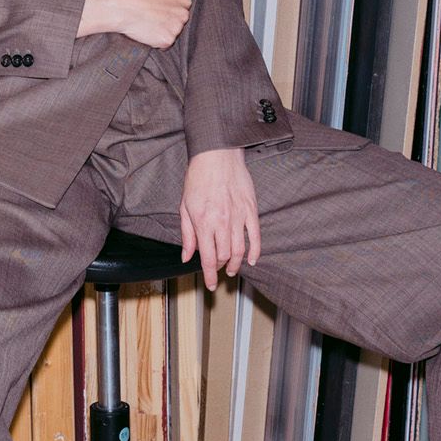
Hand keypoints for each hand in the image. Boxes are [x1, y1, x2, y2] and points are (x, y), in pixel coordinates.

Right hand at [78, 0, 191, 48]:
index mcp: (183, 0)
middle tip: (152, 19)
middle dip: (168, 22)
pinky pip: (163, 45)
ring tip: (147, 25)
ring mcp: (176, 28)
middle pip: (179, 23)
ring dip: (161, 32)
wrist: (123, 5)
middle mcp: (183, 14)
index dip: (170, 11)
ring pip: (171, 34)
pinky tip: (145, 33)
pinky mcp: (167, 40)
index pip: (183, 8)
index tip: (160, 12)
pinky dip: (155, 42)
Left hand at [180, 146, 260, 289]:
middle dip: (221, 268)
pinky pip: (256, 236)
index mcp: (204, 222)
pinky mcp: (251, 210)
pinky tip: (252, 260)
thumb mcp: (185, 207)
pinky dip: (255, 251)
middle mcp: (222, 222)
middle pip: (225, 256)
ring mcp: (239, 216)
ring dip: (237, 264)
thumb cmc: (198, 179)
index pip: (208, 258)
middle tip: (219, 271)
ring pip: (241, 250)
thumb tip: (186, 256)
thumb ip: (187, 234)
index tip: (211, 285)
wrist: (217, 155)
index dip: (210, 275)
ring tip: (233, 269)